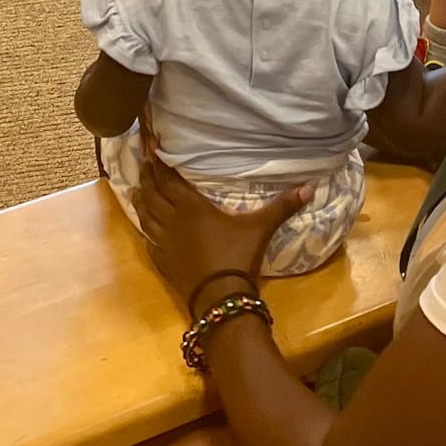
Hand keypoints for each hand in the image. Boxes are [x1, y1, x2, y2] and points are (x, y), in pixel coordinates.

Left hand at [132, 148, 308, 310]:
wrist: (220, 298)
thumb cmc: (238, 257)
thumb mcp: (261, 228)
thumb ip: (282, 207)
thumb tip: (309, 187)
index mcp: (192, 207)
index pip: (169, 178)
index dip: (159, 162)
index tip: (150, 146)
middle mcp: (173, 221)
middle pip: (153, 193)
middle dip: (147, 175)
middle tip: (142, 161)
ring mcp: (164, 243)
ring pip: (146, 215)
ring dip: (141, 199)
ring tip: (136, 188)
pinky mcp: (162, 262)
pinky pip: (148, 241)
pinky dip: (145, 230)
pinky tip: (145, 229)